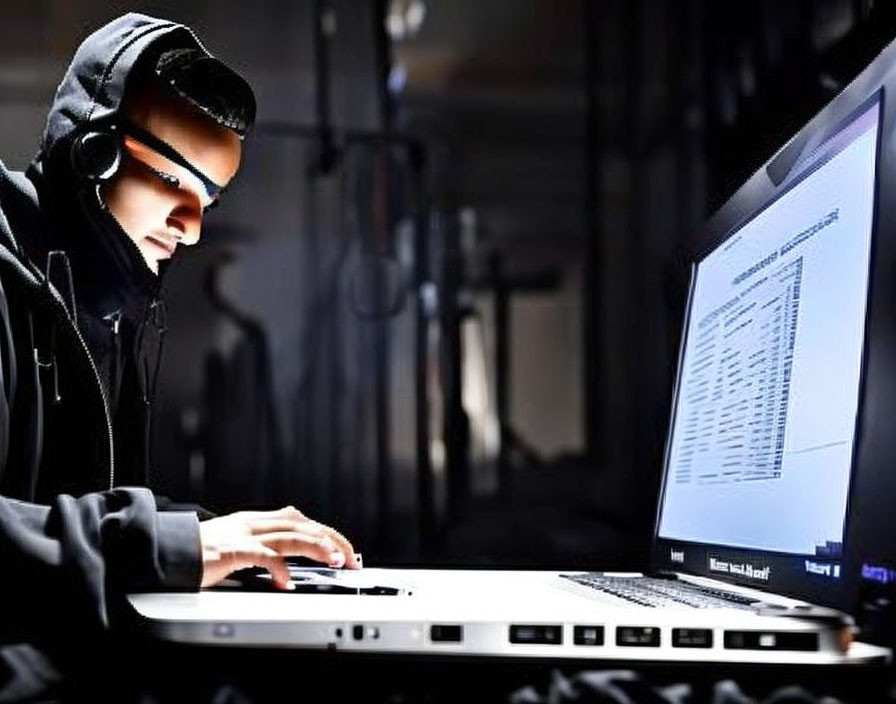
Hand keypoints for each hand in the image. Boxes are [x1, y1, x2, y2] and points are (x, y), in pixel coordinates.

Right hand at [199, 505, 359, 589]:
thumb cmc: (196, 553)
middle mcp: (253, 523)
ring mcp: (243, 535)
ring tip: (336, 562)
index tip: (343, 550)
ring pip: (291, 535)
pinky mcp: (231, 550)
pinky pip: (262, 556)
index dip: (325, 533)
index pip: (300, 520)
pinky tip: (289, 582)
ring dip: (317, 548)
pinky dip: (279, 568)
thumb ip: (258, 548)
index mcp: (255, 521)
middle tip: (351, 559)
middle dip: (331, 539)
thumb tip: (285, 563)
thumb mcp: (233, 545)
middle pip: (303, 524)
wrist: (165, 551)